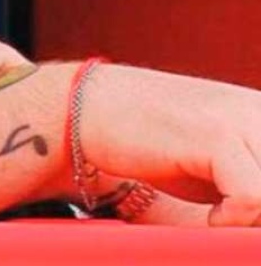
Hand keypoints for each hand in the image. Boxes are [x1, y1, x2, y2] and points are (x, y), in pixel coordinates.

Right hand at [82, 64, 260, 226]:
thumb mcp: (225, 165)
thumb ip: (255, 183)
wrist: (94, 108)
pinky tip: (210, 218)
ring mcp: (245, 118)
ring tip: (224, 220)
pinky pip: (253, 198)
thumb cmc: (158, 143)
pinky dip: (232, 222)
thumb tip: (258, 230)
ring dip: (252, 222)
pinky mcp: (215, 133)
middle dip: (259, 218)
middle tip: (232, 224)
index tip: (247, 224)